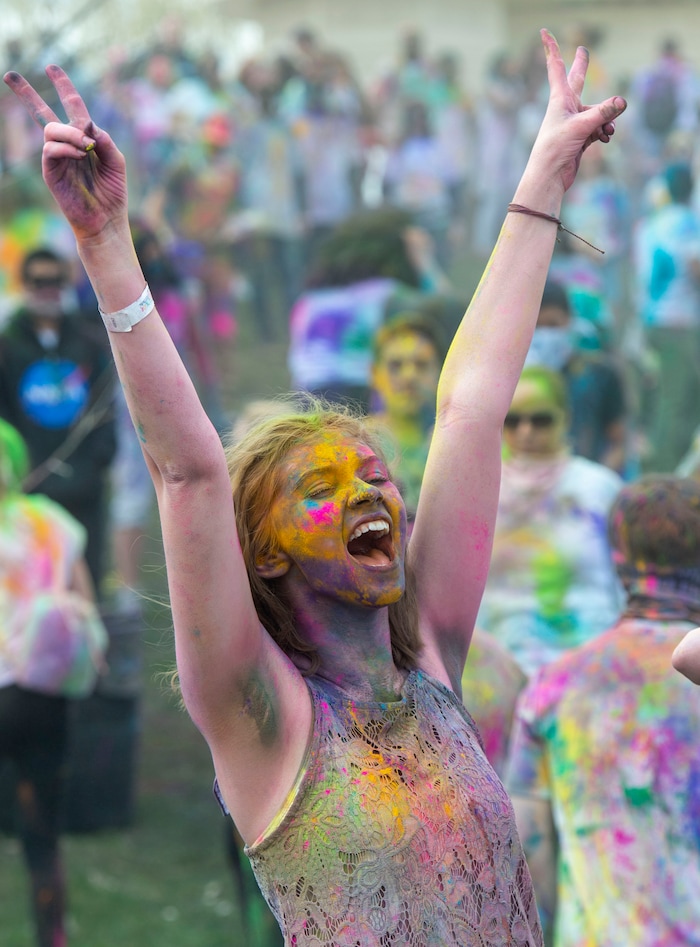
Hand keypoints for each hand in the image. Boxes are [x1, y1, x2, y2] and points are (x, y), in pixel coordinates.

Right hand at [3, 65, 128, 242]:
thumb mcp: (116, 162)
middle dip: (26, 93)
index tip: (51, 67)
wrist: (106, 219)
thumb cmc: (112, 193)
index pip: (72, 107)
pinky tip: (80, 154)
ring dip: (70, 133)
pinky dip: (66, 147)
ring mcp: (56, 157)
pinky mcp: (50, 171)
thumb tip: (87, 125)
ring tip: (86, 147)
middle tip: (9, 74)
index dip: (63, 86)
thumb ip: (105, 141)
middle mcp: (66, 144)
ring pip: (51, 128)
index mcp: (83, 138)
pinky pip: (50, 149)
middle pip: (43, 113)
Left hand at [530, 30, 626, 193]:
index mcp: (559, 99)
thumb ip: (603, 113)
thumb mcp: (581, 127)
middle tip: (583, 50)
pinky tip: (605, 138)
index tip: (544, 32)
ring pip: (597, 111)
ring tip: (607, 130)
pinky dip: (604, 131)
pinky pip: (598, 127)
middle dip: (581, 67)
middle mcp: (566, 108)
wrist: (549, 176)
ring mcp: (573, 122)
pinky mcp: (580, 137)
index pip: (557, 68)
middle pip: (577, 82)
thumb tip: (622, 101)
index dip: (551, 48)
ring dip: (606, 119)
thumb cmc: (556, 148)